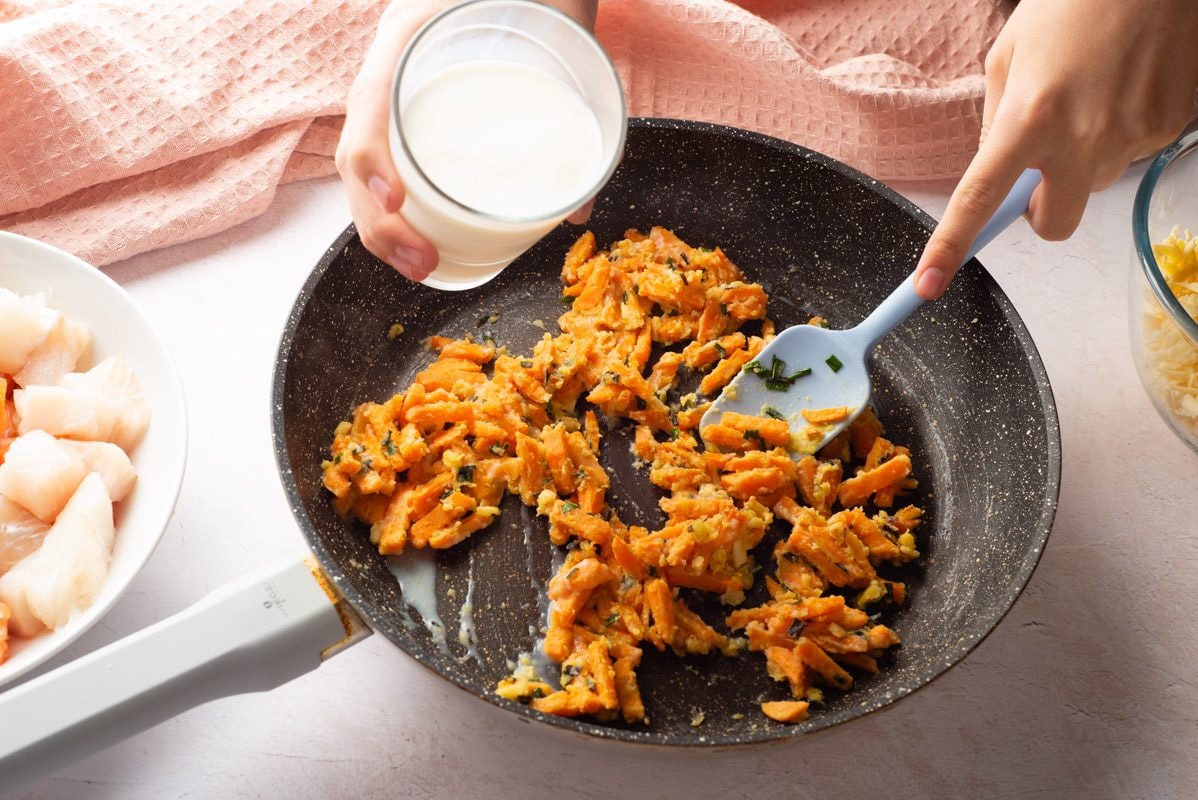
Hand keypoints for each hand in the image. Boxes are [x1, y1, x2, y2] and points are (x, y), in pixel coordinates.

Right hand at [335, 0, 599, 282]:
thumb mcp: (561, 16)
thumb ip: (582, 89)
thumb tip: (584, 202)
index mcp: (411, 36)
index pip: (371, 101)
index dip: (373, 157)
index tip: (399, 199)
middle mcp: (393, 68)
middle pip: (358, 151)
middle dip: (381, 221)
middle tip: (423, 264)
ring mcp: (397, 90)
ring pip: (366, 165)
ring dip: (383, 226)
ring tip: (421, 266)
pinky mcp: (414, 111)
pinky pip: (388, 159)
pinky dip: (393, 207)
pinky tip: (415, 242)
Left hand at [913, 0, 1197, 299]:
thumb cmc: (1077, 3)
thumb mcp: (1011, 54)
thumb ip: (997, 119)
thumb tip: (997, 168)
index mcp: (1029, 116)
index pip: (980, 200)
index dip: (950, 246)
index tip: (927, 284)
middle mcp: (1082, 137)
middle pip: (1052, 224)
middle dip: (1040, 209)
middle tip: (1041, 166)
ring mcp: (1132, 137)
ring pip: (1094, 184)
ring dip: (1084, 158)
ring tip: (1092, 94)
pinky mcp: (1168, 130)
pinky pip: (1131, 154)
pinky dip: (1120, 132)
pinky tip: (1123, 85)